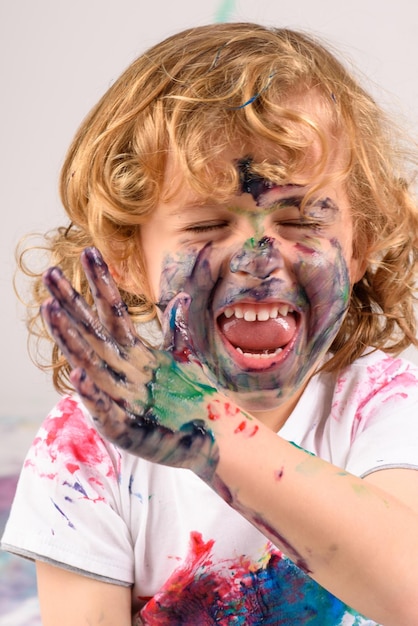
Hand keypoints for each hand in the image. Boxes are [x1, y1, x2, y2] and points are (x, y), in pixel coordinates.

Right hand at [41, 247, 222, 479]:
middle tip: (49, 275)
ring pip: (88, 364)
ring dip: (69, 340)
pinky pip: (104, 409)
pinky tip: (78, 374)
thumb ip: (176, 328)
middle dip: (69, 305)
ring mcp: (118, 398)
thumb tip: (179, 297)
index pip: (112, 311)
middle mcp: (119, 370)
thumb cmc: (190, 396)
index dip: (101, 282)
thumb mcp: (183, 357)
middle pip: (90, 332)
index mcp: (132, 352)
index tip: (89, 251)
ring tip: (50, 312)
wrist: (209, 435)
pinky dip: (92, 394)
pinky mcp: (123, 428)